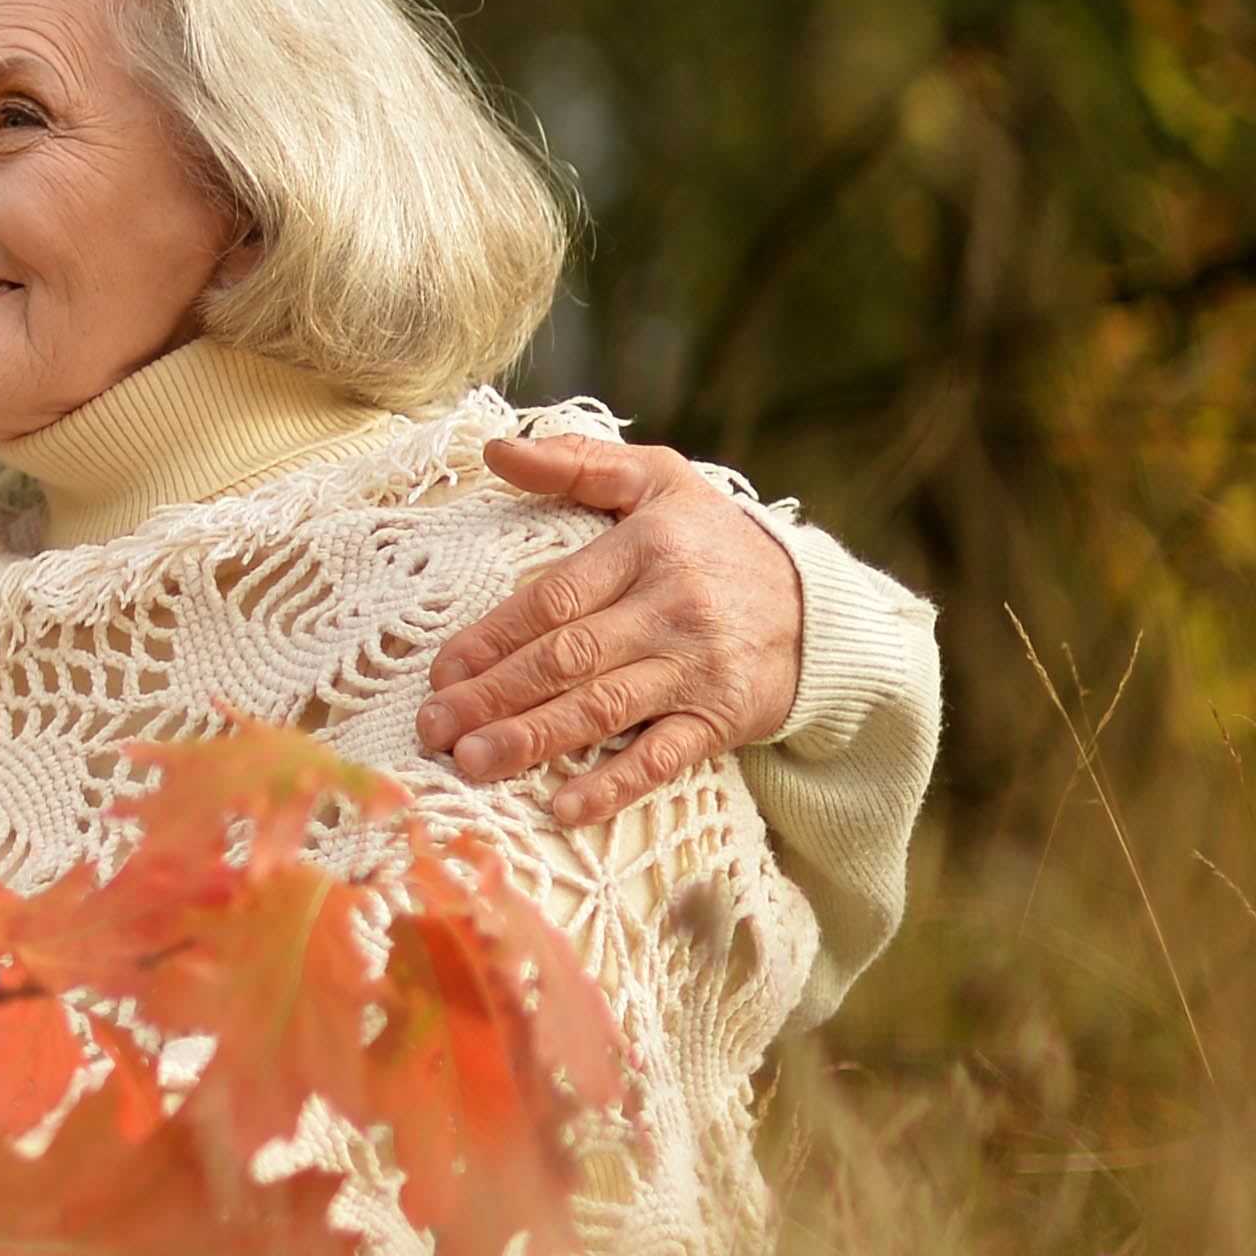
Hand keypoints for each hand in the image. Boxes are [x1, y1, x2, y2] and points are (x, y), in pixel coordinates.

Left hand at [424, 433, 807, 823]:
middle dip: (495, 695)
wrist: (820, 605)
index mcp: (647, 548)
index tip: (440, 670)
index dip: (493, 636)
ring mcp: (698, 667)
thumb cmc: (712, 539)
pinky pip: (664, 757)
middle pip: (568, 658)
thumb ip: (576, 460)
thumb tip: (495, 448)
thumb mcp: (656, 479)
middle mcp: (672, 609)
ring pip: (604, 707)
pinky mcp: (724, 717)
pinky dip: (615, 784)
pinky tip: (563, 806)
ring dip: (534, 739)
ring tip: (473, 762)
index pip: (553, 598)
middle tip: (434, 727)